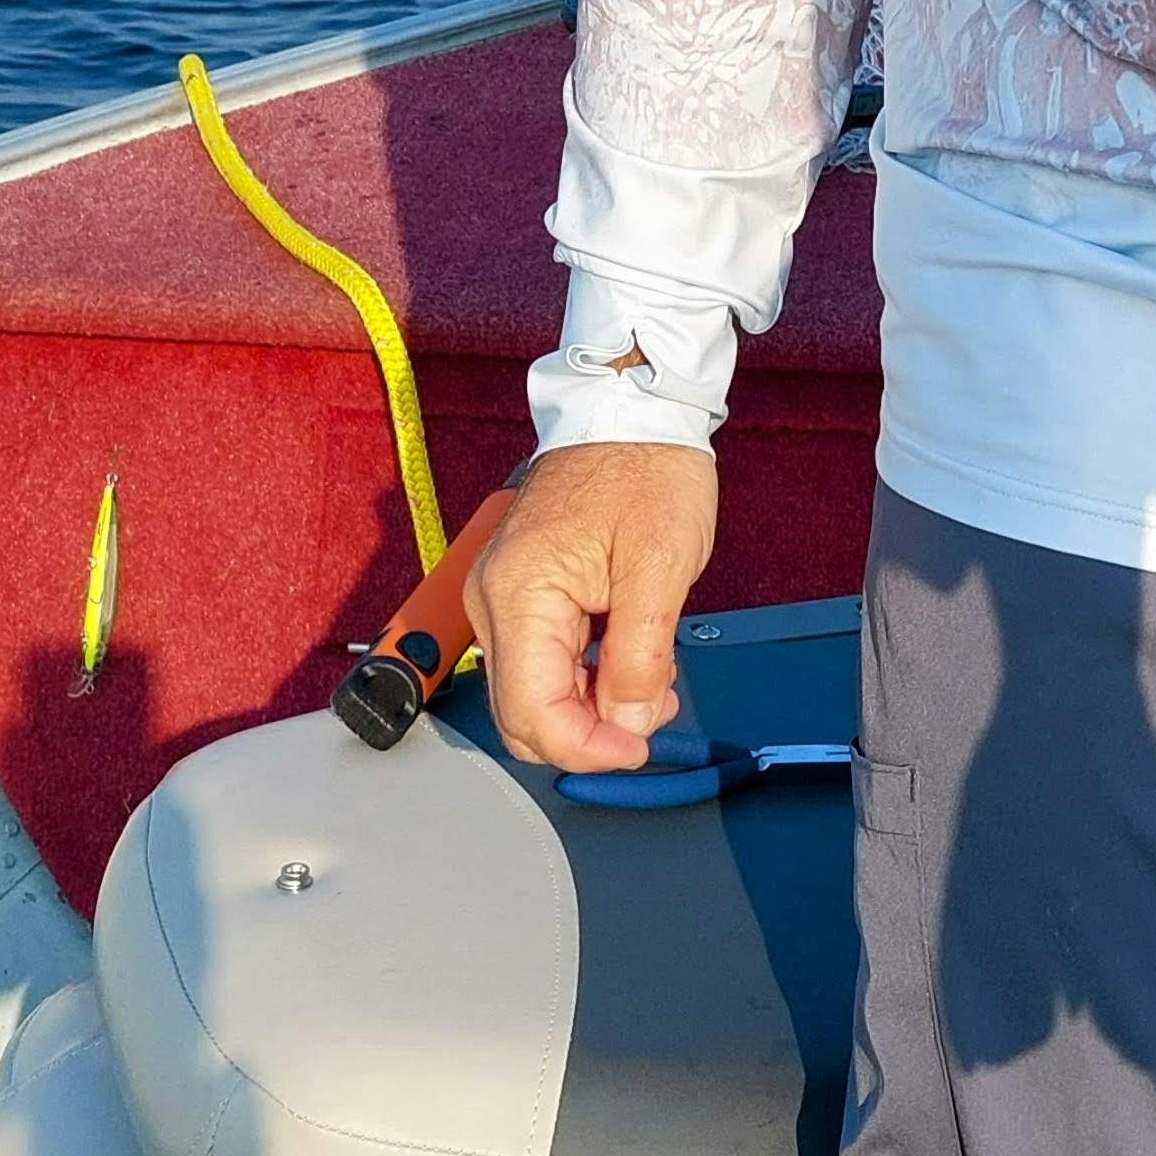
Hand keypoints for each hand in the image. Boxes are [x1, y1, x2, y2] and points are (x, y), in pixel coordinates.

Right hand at [471, 443, 721, 772]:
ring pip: (534, 691)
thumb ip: (639, 658)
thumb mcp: (660, 567)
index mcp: (518, 593)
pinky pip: (543, 659)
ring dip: (591, 706)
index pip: (531, 711)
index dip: (587, 748)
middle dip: (589, 731)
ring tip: (652, 681)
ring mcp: (504, 594)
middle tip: (651, 715)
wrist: (636, 406)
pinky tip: (629, 661)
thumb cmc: (647, 467)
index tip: (638, 749)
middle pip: (524, 711)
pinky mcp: (522, 590)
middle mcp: (494, 598)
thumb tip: (625, 726)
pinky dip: (585, 676)